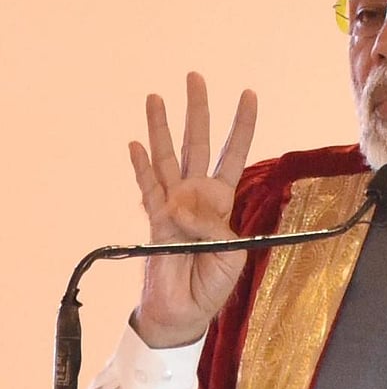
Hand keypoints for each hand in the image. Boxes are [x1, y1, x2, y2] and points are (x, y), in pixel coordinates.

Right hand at [129, 72, 257, 347]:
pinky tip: (137, 143)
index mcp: (223, 200)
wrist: (184, 312)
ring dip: (162, 127)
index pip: (235, 153)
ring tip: (157, 97)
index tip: (248, 93)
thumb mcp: (231, 253)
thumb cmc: (213, 284)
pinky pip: (146, 188)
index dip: (242, 125)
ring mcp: (173, 204)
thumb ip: (213, 226)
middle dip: (198, 110)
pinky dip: (141, 166)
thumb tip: (184, 205)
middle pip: (199, 143)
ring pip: (167, 157)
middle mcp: (197, 195)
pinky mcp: (153, 220)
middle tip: (195, 77)